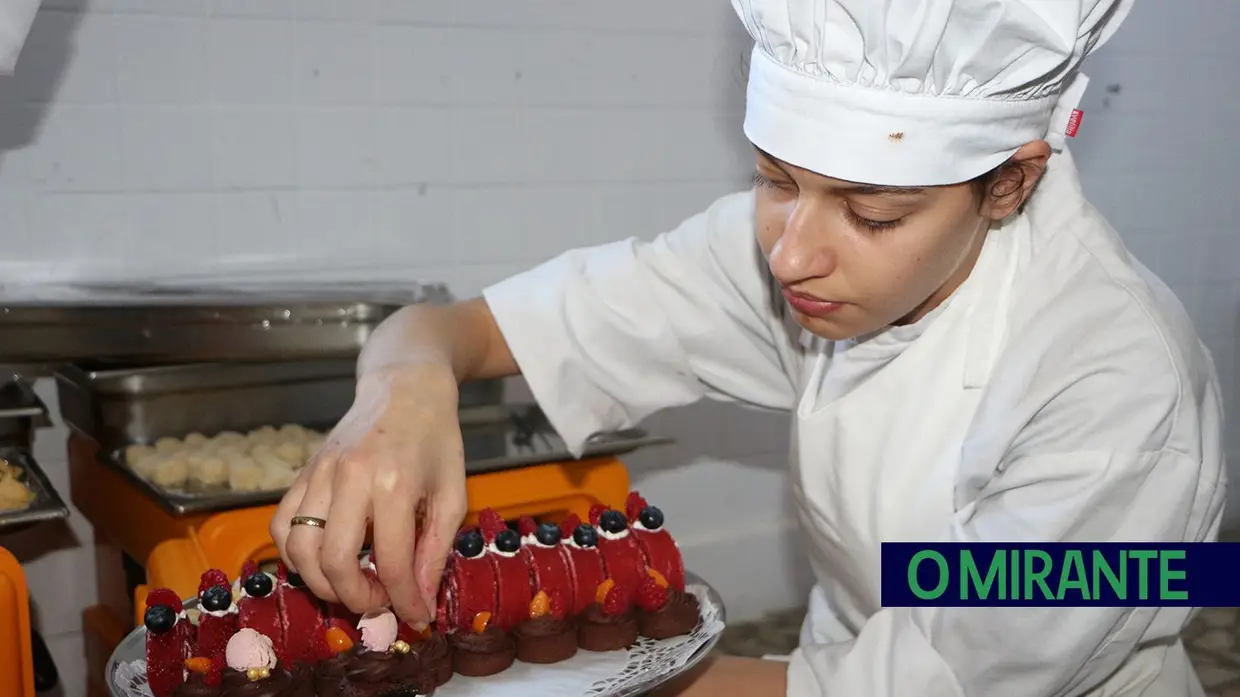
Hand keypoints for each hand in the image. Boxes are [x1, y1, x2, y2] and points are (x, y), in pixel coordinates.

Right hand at [271, 363, 467, 627]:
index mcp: (395, 484)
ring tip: (351, 586)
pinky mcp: (303, 472)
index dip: (404, 600)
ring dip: (321, 582)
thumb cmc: (436, 439)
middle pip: (334, 561)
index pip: (392, 561)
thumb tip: (419, 600)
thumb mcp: (452, 494)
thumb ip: (436, 550)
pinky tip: (322, 561)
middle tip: (379, 602)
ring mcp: (320, 473)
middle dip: (355, 598)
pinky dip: (295, 555)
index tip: (415, 617)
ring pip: (299, 548)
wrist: (405, 388)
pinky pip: (282, 525)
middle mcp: (350, 478)